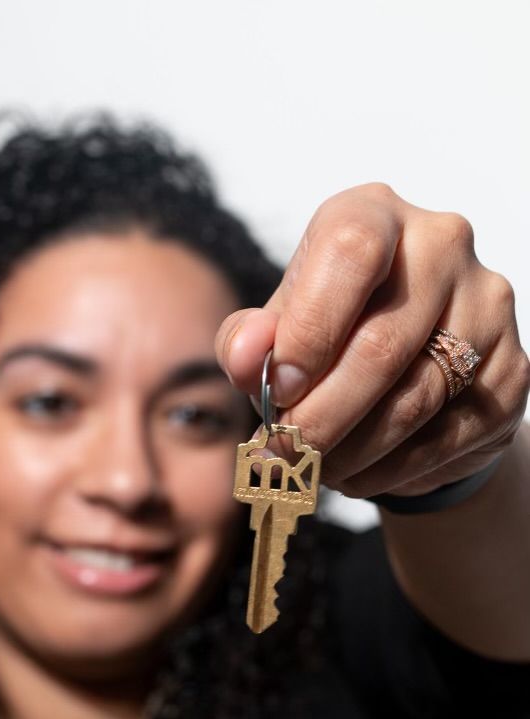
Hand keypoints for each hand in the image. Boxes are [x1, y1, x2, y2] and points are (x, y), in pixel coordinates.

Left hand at [216, 184, 529, 497]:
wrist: (408, 372)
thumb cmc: (330, 337)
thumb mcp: (277, 330)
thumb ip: (248, 340)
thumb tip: (244, 355)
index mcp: (376, 214)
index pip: (351, 251)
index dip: (310, 328)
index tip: (277, 391)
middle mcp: (443, 246)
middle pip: (382, 344)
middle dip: (321, 415)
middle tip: (284, 454)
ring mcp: (487, 306)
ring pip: (415, 400)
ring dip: (351, 451)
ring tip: (312, 469)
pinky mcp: (511, 370)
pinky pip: (446, 436)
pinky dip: (389, 470)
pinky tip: (355, 475)